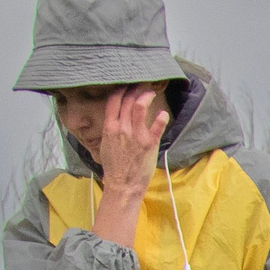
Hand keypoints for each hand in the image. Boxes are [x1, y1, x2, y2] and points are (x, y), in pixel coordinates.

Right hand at [90, 85, 170, 246]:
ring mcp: (135, 135)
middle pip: (127, 100)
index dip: (121, 89)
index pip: (113, 100)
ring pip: (139, 107)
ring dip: (146, 96)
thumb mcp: (105, 144)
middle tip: (141, 84)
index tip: (127, 85)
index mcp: (109, 127)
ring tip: (151, 92)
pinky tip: (164, 113)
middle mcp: (121, 128)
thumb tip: (113, 119)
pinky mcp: (148, 144)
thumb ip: (110, 129)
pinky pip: (156, 127)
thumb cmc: (115, 166)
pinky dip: (161, 118)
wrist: (123, 185)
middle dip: (135, 89)